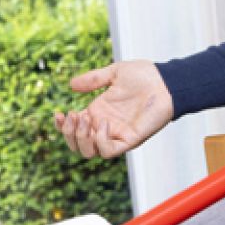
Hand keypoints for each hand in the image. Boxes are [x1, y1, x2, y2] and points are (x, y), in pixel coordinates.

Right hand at [54, 60, 174, 158]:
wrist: (166, 81)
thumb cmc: (145, 76)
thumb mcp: (114, 73)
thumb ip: (92, 79)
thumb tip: (71, 85)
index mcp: (99, 112)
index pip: (73, 129)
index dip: (61, 126)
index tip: (59, 113)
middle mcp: (105, 126)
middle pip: (78, 145)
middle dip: (68, 133)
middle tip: (72, 116)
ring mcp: (117, 134)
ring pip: (90, 152)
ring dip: (81, 138)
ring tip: (84, 119)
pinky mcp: (130, 139)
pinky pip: (109, 151)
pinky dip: (100, 140)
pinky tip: (103, 123)